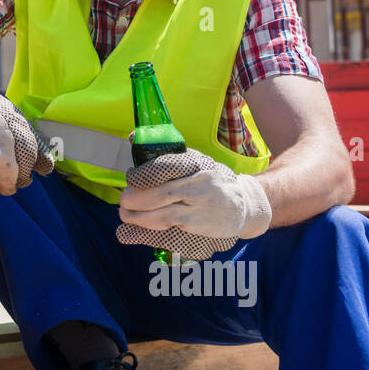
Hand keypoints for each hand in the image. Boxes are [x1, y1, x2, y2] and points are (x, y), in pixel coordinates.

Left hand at [117, 149, 270, 240]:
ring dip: (139, 218)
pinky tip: (132, 231)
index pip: (169, 167)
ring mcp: (203, 209)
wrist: (245, 205)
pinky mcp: (202, 228)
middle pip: (164, 193)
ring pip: (166, 215)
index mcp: (199, 165)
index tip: (131, 178)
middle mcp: (202, 185)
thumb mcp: (197, 162)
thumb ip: (168, 156)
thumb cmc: (212, 180)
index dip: (146, 174)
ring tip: (125, 215)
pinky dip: (149, 232)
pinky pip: (171, 232)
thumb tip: (133, 138)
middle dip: (137, 199)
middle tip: (123, 201)